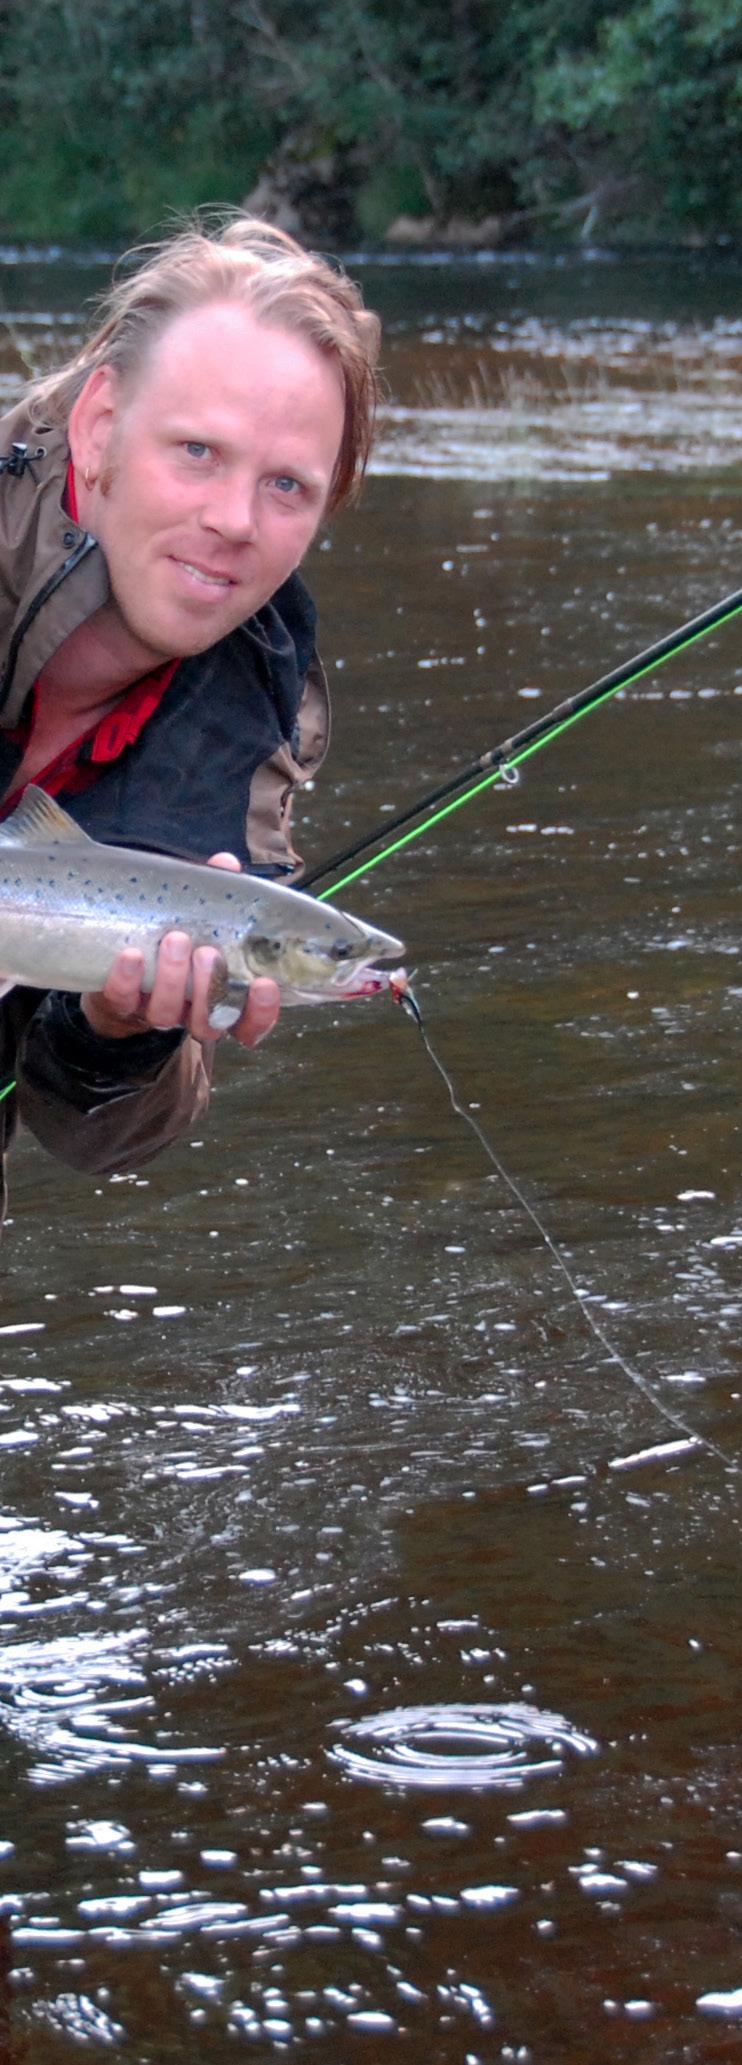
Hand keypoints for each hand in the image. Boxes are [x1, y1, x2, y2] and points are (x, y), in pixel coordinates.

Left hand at [80, 852, 280, 1048]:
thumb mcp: (202, 913)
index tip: (264, 984)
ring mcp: (155, 1010)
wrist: (121, 956)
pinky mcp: (120, 1004)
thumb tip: (226, 863)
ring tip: (174, 939)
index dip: (261, 1011)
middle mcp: (191, 1012)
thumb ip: (219, 892)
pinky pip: (122, 1000)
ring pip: (167, 1013)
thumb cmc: (179, 933)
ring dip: (172, 979)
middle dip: (209, 988)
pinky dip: (127, 979)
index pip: (250, 1022)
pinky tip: (131, 954)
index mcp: (221, 998)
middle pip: (208, 1021)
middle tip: (207, 953)